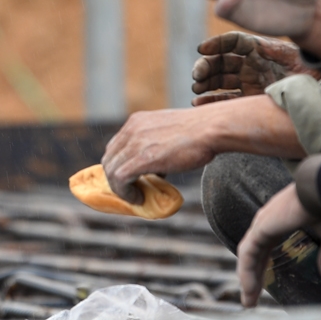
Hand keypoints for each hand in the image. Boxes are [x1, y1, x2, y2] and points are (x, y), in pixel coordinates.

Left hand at [102, 109, 222, 202]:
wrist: (211, 129)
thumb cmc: (200, 133)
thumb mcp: (170, 134)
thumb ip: (157, 146)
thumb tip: (155, 170)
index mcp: (137, 121)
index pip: (115, 146)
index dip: (119, 165)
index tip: (130, 179)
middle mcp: (131, 129)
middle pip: (109, 158)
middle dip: (116, 178)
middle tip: (131, 191)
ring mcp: (135, 142)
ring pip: (111, 170)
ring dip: (121, 188)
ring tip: (136, 197)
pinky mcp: (142, 158)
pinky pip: (119, 178)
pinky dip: (125, 193)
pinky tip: (139, 199)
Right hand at [192, 32, 311, 104]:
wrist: (316, 89)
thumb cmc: (306, 68)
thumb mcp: (294, 56)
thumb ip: (277, 51)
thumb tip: (260, 49)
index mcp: (256, 48)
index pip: (232, 42)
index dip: (216, 44)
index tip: (202, 49)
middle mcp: (247, 64)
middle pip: (220, 62)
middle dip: (206, 66)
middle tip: (197, 76)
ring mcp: (246, 81)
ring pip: (219, 80)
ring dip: (205, 83)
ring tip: (196, 88)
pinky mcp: (248, 98)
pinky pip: (226, 99)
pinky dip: (211, 101)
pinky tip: (198, 103)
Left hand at [237, 183, 320, 307]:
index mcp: (281, 219)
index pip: (266, 247)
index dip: (263, 266)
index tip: (262, 286)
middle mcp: (268, 220)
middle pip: (254, 253)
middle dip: (253, 276)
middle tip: (250, 299)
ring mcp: (263, 222)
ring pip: (249, 255)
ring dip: (247, 278)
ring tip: (248, 301)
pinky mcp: (262, 227)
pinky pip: (248, 253)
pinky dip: (246, 271)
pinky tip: (248, 288)